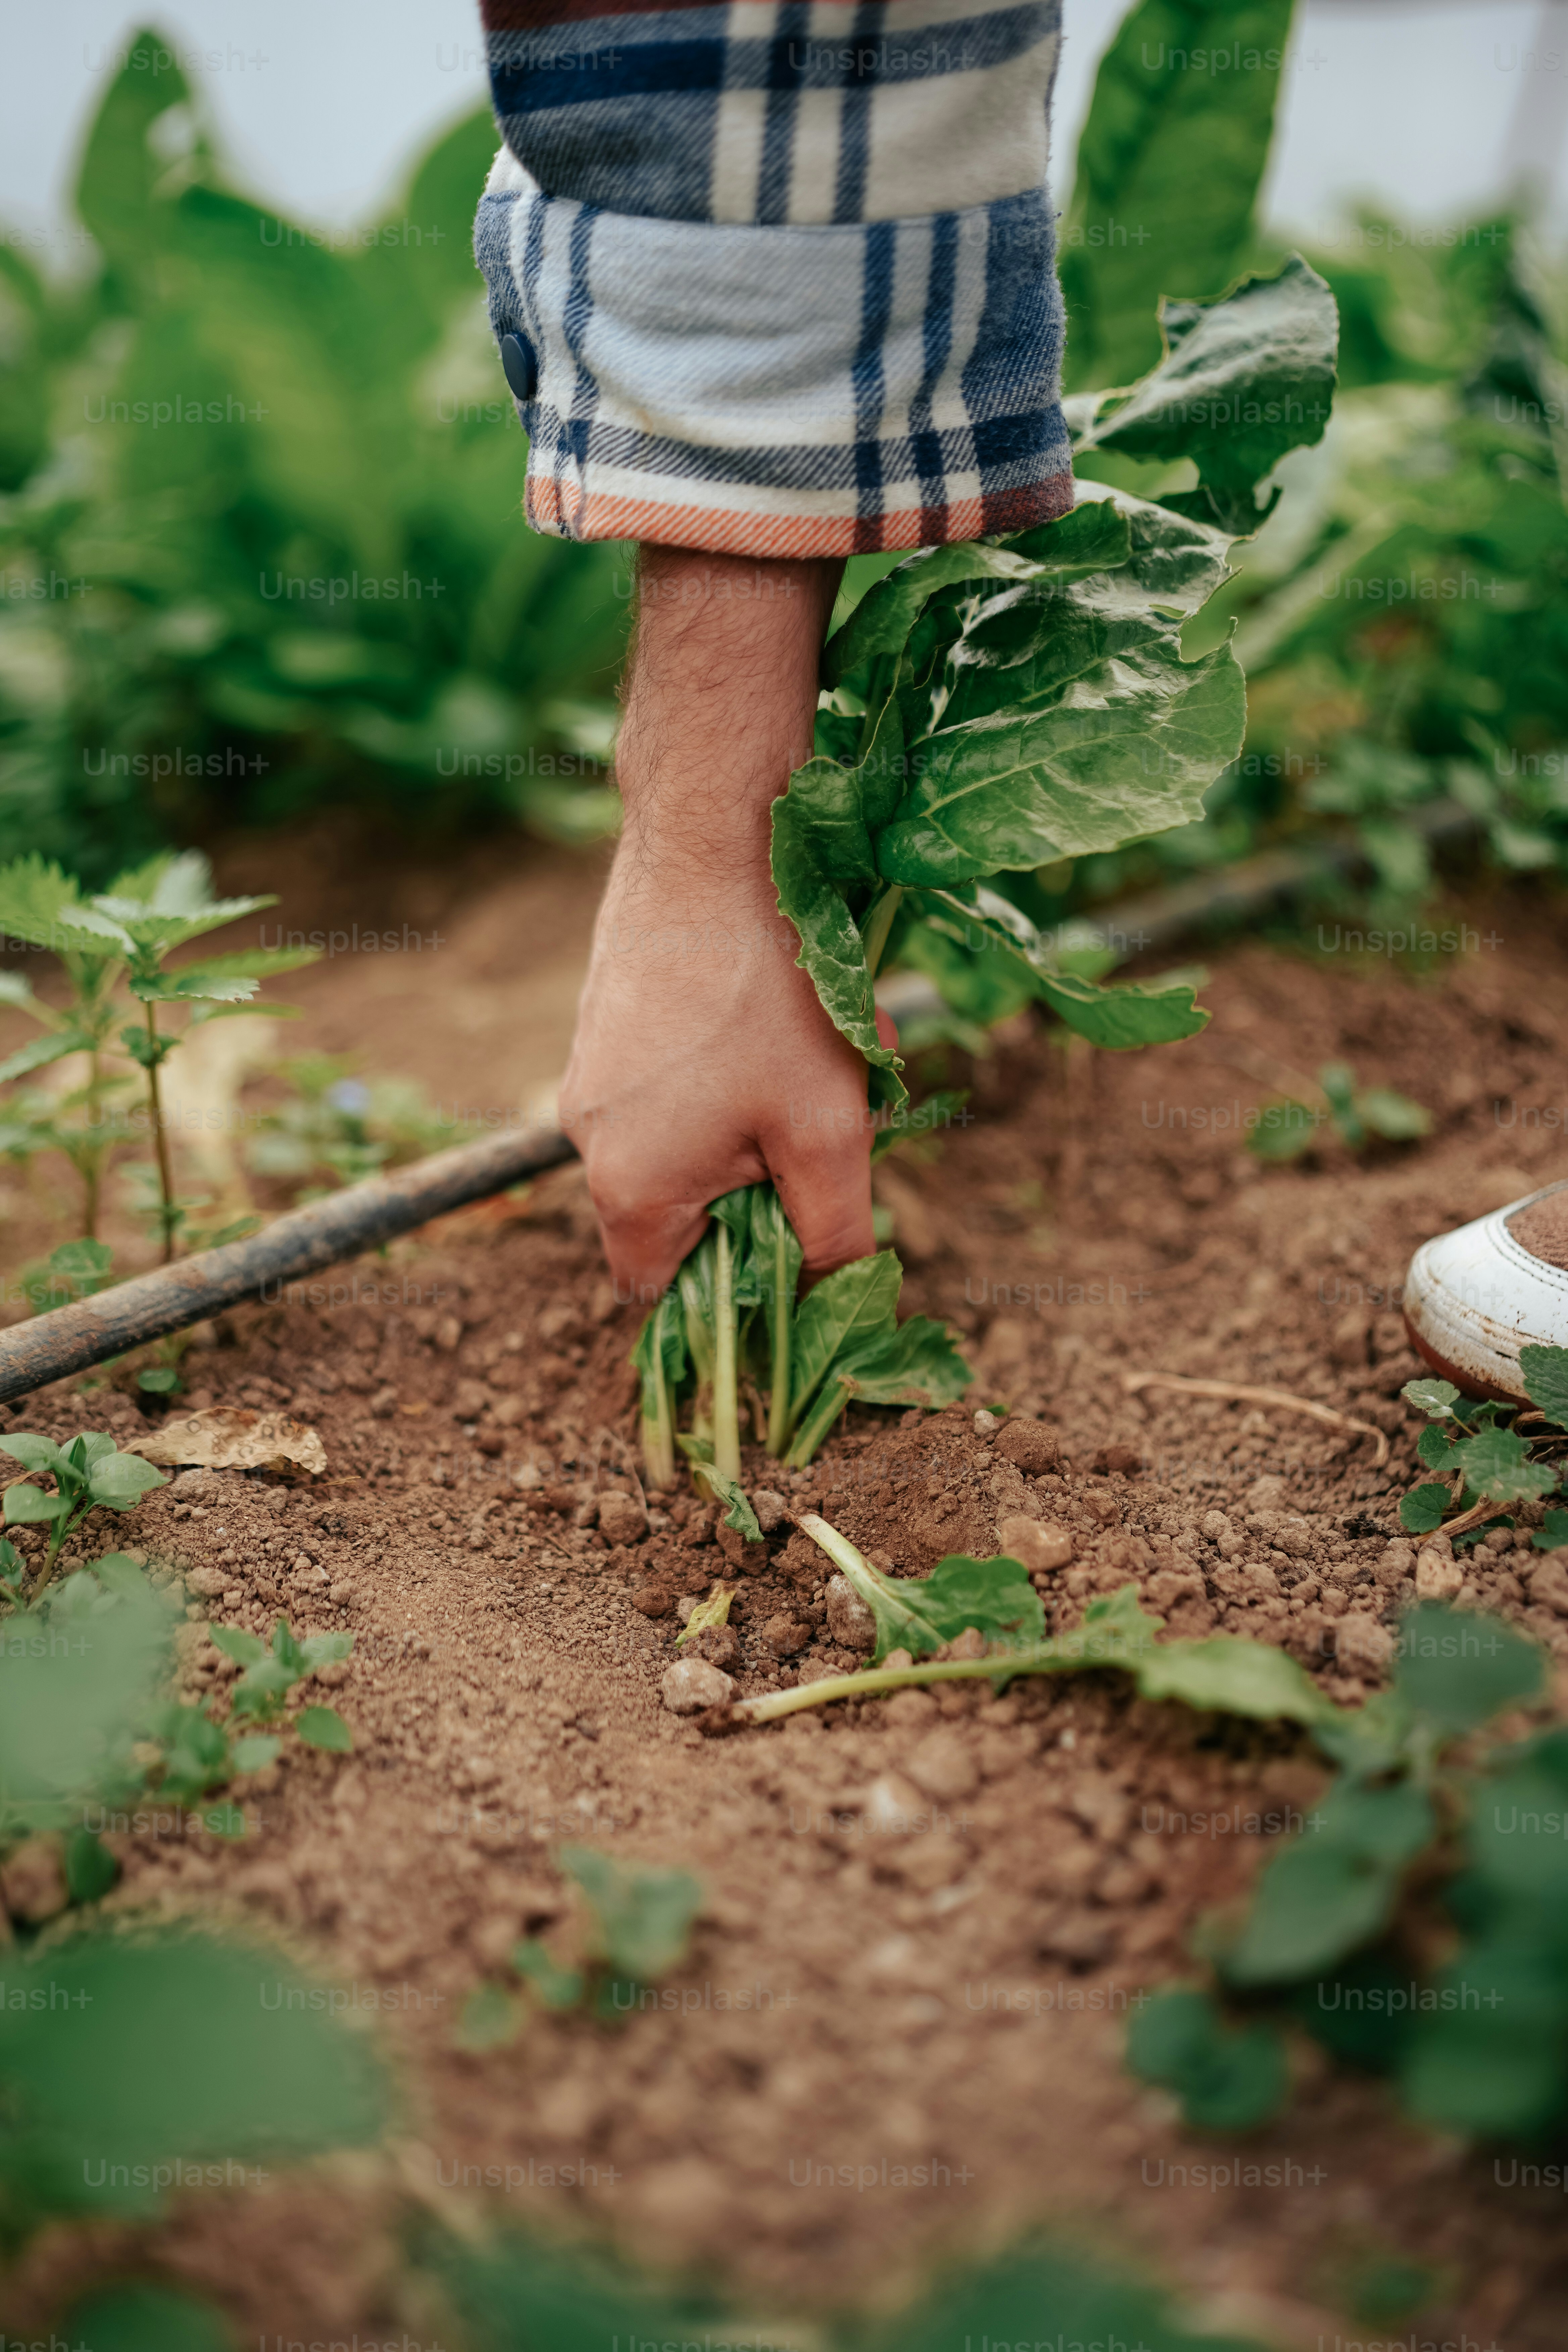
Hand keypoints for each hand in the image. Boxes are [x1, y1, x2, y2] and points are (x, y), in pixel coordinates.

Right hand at [559, 545, 891, 1302]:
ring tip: (813, 1060)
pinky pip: (671, 1084)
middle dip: (759, 1186)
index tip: (795, 1246)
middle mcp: (587, 1137)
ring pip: (683, 1142)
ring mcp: (590, 1073)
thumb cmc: (771, 994)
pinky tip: (778, 1016)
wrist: (716, 843)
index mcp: (627, 1187)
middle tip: (824, 1126)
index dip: (729, 1291)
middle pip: (676, 1214)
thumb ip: (834, 1238)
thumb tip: (844, 1307)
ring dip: (756, 1122)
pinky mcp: (607, 1021)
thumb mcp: (829, 1134)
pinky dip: (732, 1071)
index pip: (659, 1294)